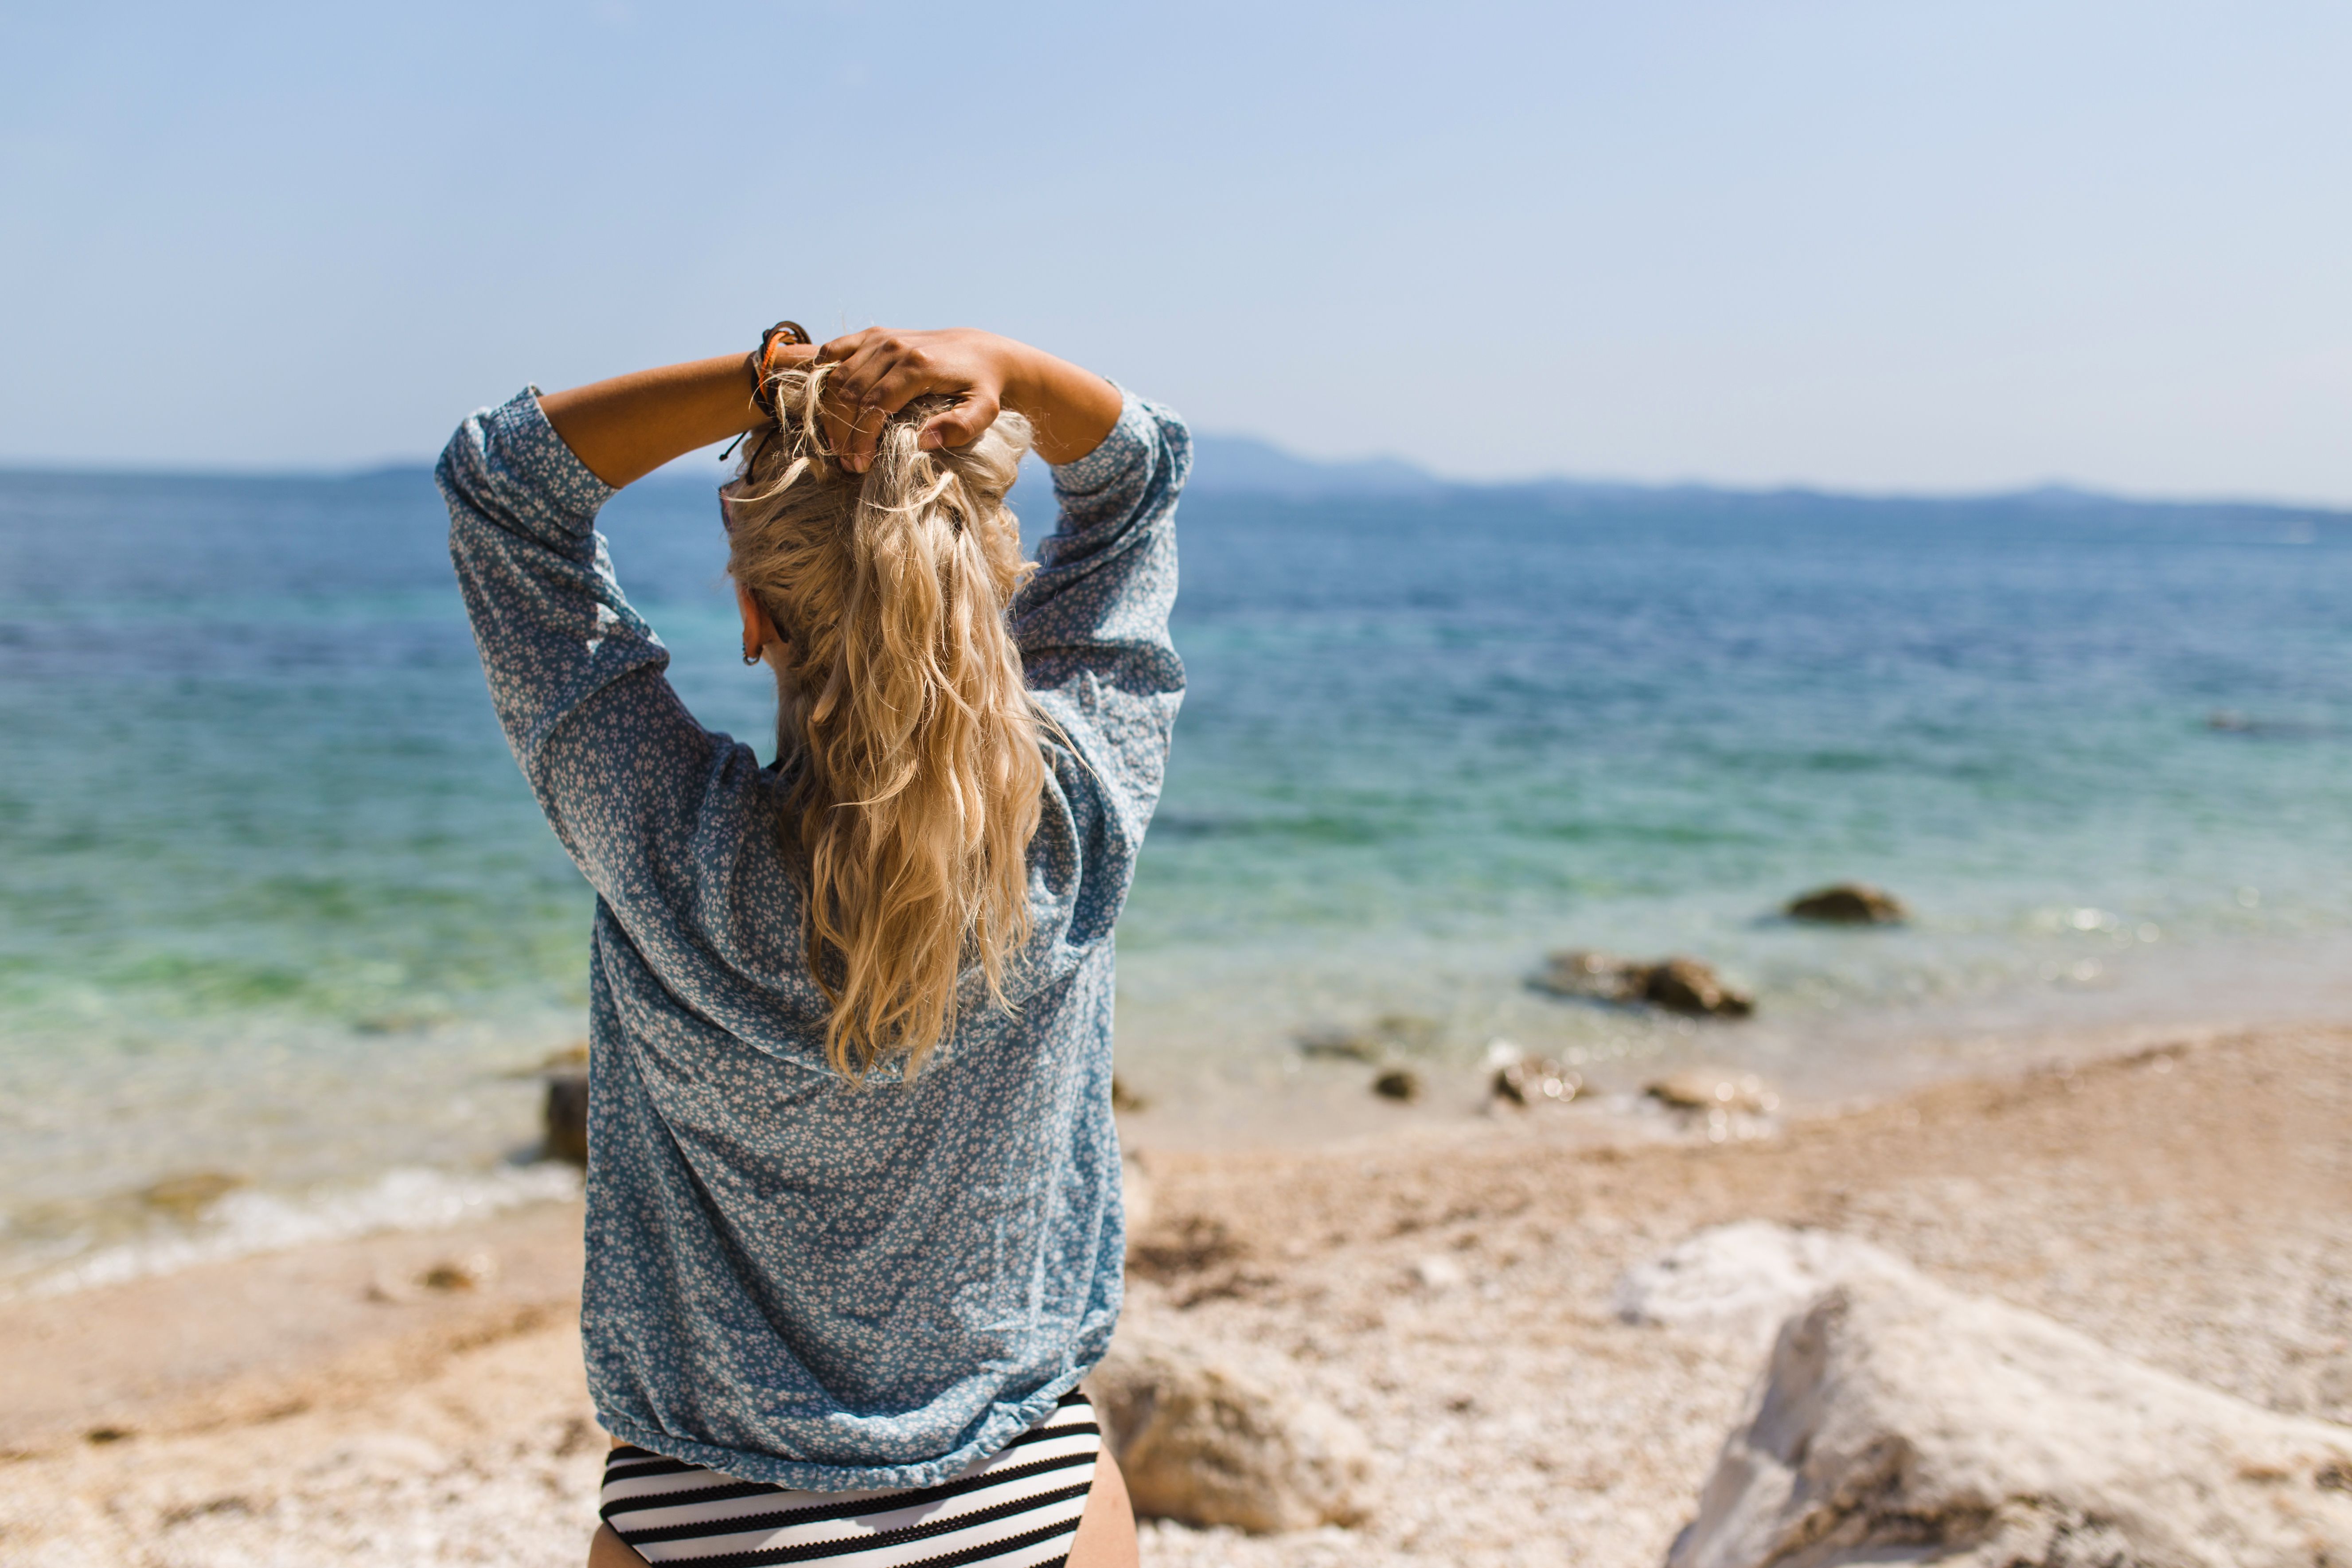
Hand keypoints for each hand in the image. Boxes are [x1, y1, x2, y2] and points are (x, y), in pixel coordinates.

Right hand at [814, 328, 1024, 473]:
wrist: (983, 352)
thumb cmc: (982, 387)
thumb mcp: (983, 411)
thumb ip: (960, 428)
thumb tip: (923, 442)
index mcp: (918, 366)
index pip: (874, 404)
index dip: (861, 437)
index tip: (859, 464)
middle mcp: (895, 347)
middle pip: (849, 392)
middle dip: (842, 430)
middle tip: (847, 460)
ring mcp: (881, 338)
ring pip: (837, 376)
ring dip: (830, 412)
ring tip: (838, 443)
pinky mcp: (874, 334)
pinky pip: (834, 350)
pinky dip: (823, 375)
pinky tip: (826, 404)